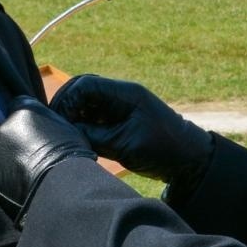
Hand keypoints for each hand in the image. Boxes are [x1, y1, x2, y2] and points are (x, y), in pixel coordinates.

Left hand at [0, 98, 96, 224]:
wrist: (62, 185)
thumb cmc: (71, 156)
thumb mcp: (65, 128)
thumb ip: (47, 122)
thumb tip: (43, 127)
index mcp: (24, 110)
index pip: (17, 106)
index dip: (24, 120)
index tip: (32, 132)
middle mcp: (4, 126)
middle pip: (7, 131)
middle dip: (16, 142)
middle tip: (32, 156)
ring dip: (9, 160)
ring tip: (28, 174)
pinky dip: (4, 179)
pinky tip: (20, 186)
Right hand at [52, 75, 212, 185]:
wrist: (190, 161)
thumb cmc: (163, 150)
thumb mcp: (124, 145)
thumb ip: (93, 135)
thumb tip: (65, 131)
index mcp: (125, 94)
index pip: (85, 85)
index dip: (66, 100)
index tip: (57, 121)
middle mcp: (120, 96)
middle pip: (82, 91)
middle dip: (66, 107)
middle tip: (57, 128)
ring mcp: (120, 107)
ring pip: (86, 105)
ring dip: (74, 118)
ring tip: (67, 136)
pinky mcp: (120, 120)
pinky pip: (94, 117)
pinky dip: (84, 126)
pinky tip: (79, 140)